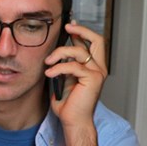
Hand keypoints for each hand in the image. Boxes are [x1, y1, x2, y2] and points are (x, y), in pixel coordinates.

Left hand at [44, 21, 107, 145]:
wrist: (73, 120)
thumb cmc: (68, 104)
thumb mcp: (63, 78)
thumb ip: (64, 65)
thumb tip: (55, 53)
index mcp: (93, 66)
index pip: (92, 43)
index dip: (81, 32)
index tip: (69, 25)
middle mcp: (99, 68)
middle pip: (97, 40)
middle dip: (81, 30)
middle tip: (67, 28)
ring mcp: (98, 73)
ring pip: (79, 51)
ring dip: (59, 53)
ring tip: (48, 62)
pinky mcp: (93, 79)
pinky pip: (73, 66)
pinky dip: (58, 68)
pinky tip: (49, 73)